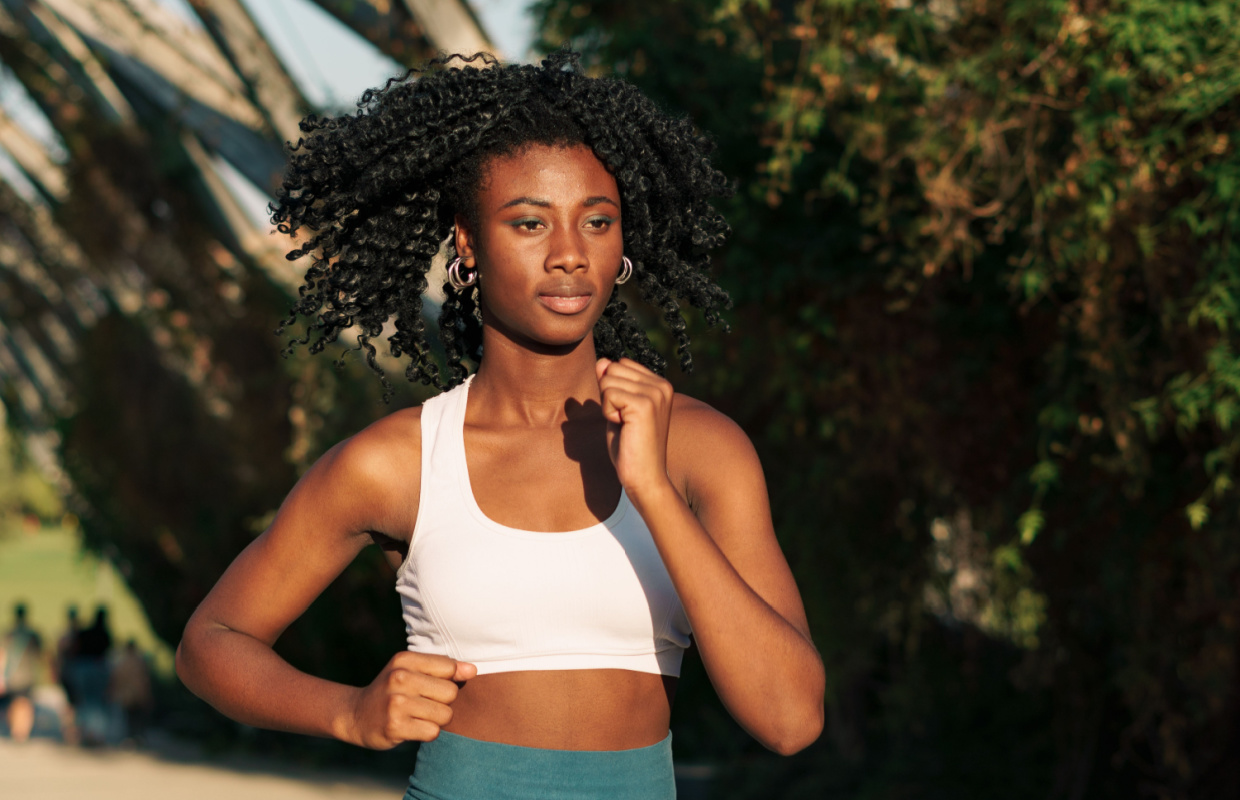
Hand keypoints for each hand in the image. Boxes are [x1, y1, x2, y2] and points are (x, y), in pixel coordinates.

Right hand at [345, 651, 474, 749]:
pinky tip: (412, 728)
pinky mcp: (395, 727)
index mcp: (405, 660)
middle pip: (451, 692)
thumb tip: (473, 670)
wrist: (356, 715)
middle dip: (443, 702)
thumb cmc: (393, 691)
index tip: (432, 686)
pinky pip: (433, 731)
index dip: (448, 680)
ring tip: (418, 716)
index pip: (449, 667)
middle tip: (423, 704)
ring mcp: (396, 703)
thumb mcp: (412, 671)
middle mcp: (399, 678)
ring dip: (436, 720)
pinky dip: (427, 733)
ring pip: (445, 714)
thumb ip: (444, 669)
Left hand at [595, 357, 674, 498]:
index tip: (627, 414)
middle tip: (625, 421)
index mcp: (660, 384)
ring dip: (608, 405)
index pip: (620, 364)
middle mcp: (661, 385)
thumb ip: (611, 384)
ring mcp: (655, 393)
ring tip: (626, 425)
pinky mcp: (644, 404)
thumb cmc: (631, 447)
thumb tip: (602, 361)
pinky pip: (608, 394)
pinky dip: (609, 413)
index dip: (613, 389)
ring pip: (608, 380)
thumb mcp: (617, 409)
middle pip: (612, 368)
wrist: (645, 478)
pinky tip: (625, 428)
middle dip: (608, 395)